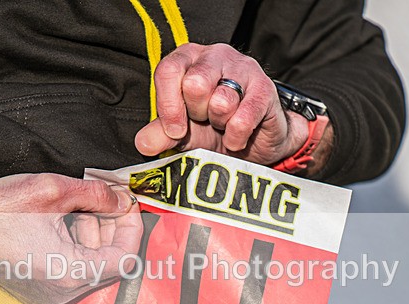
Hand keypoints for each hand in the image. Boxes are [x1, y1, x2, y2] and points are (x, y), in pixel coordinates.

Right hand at [0, 174, 142, 303]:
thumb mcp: (53, 190)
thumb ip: (96, 194)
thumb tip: (121, 199)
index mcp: (69, 272)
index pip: (125, 259)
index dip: (131, 228)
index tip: (127, 205)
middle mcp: (62, 292)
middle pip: (109, 262)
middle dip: (111, 227)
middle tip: (105, 198)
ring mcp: (49, 295)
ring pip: (90, 265)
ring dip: (91, 234)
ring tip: (77, 205)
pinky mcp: (39, 290)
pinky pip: (71, 270)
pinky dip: (75, 245)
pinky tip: (62, 221)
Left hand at [135, 43, 307, 166]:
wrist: (256, 141)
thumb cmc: (216, 128)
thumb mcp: (184, 132)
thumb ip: (162, 135)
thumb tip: (143, 143)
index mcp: (189, 59)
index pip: (169, 70)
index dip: (169, 105)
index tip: (174, 131)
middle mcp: (215, 55)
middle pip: (195, 84)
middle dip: (198, 114)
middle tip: (206, 120)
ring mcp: (243, 68)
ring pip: (221, 101)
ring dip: (220, 124)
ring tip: (224, 125)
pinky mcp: (265, 89)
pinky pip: (243, 118)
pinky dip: (236, 137)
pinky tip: (237, 137)